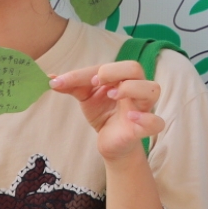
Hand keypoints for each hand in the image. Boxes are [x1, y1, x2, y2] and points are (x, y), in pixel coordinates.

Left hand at [50, 61, 165, 162]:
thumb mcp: (86, 97)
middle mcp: (136, 89)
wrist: (109, 142)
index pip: (112, 66)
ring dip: (131, 88)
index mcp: (123, 78)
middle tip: (97, 82)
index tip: (76, 80)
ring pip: (152, 89)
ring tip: (112, 96)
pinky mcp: (143, 129)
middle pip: (135, 68)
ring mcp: (142, 108)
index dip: (94, 70)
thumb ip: (72, 85)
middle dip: (115, 71)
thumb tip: (50, 77)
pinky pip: (157, 122)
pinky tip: (130, 118)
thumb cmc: (103, 113)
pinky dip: (146, 119)